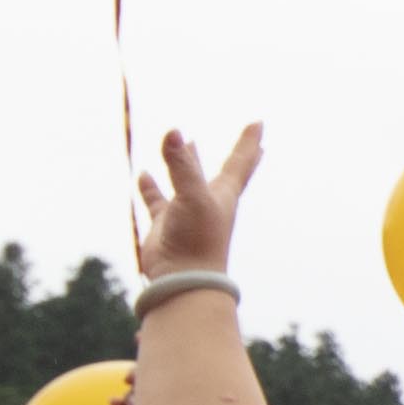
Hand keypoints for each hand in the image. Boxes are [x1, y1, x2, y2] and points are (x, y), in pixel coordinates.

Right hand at [134, 120, 261, 283]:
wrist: (183, 281)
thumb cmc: (197, 241)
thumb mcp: (191, 196)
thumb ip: (181, 165)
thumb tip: (174, 132)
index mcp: (223, 194)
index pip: (240, 161)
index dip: (249, 141)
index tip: (259, 123)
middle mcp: (208, 201)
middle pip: (226, 170)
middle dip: (238, 153)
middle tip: (250, 137)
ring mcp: (187, 212)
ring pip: (186, 180)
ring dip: (186, 162)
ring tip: (187, 141)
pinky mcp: (165, 224)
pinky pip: (156, 199)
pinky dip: (150, 187)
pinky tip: (144, 174)